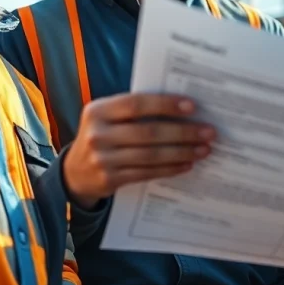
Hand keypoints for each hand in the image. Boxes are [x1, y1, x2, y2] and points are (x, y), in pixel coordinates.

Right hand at [62, 93, 215, 208]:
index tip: (192, 107)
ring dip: (182, 152)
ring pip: (151, 155)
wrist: (75, 172)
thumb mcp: (107, 118)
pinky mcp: (110, 179)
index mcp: (98, 111)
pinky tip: (187, 164)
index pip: (137, 104)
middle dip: (183, 132)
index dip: (166, 105)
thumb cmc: (102, 136)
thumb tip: (181, 108)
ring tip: (204, 149)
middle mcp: (98, 134)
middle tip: (208, 132)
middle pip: (149, 132)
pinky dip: (170, 168)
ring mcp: (102, 159)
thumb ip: (133, 111)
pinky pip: (147, 172)